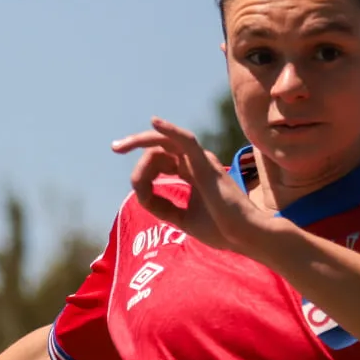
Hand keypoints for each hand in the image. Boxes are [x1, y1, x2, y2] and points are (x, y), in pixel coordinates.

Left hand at [112, 117, 272, 257]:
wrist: (244, 236)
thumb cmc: (222, 229)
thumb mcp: (183, 219)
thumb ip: (163, 207)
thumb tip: (142, 197)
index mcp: (192, 172)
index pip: (161, 161)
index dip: (143, 174)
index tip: (140, 195)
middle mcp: (195, 162)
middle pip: (160, 147)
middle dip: (135, 146)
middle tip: (115, 148)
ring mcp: (201, 161)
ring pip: (166, 141)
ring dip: (141, 141)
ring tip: (122, 146)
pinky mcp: (205, 164)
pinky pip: (186, 140)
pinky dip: (171, 130)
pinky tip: (154, 123)